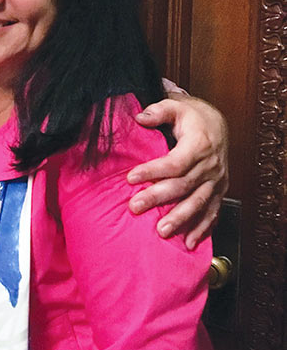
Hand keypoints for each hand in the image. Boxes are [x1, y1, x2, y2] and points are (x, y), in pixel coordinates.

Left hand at [127, 95, 228, 248]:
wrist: (218, 126)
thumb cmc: (193, 117)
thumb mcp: (177, 106)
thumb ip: (159, 110)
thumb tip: (140, 116)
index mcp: (199, 145)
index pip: (175, 163)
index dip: (153, 171)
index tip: (130, 178)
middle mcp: (210, 166)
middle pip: (183, 185)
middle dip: (158, 198)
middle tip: (135, 207)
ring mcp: (216, 182)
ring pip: (198, 203)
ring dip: (180, 219)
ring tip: (161, 231)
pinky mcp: (218, 192)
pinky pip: (212, 213)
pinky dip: (201, 229)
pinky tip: (189, 243)